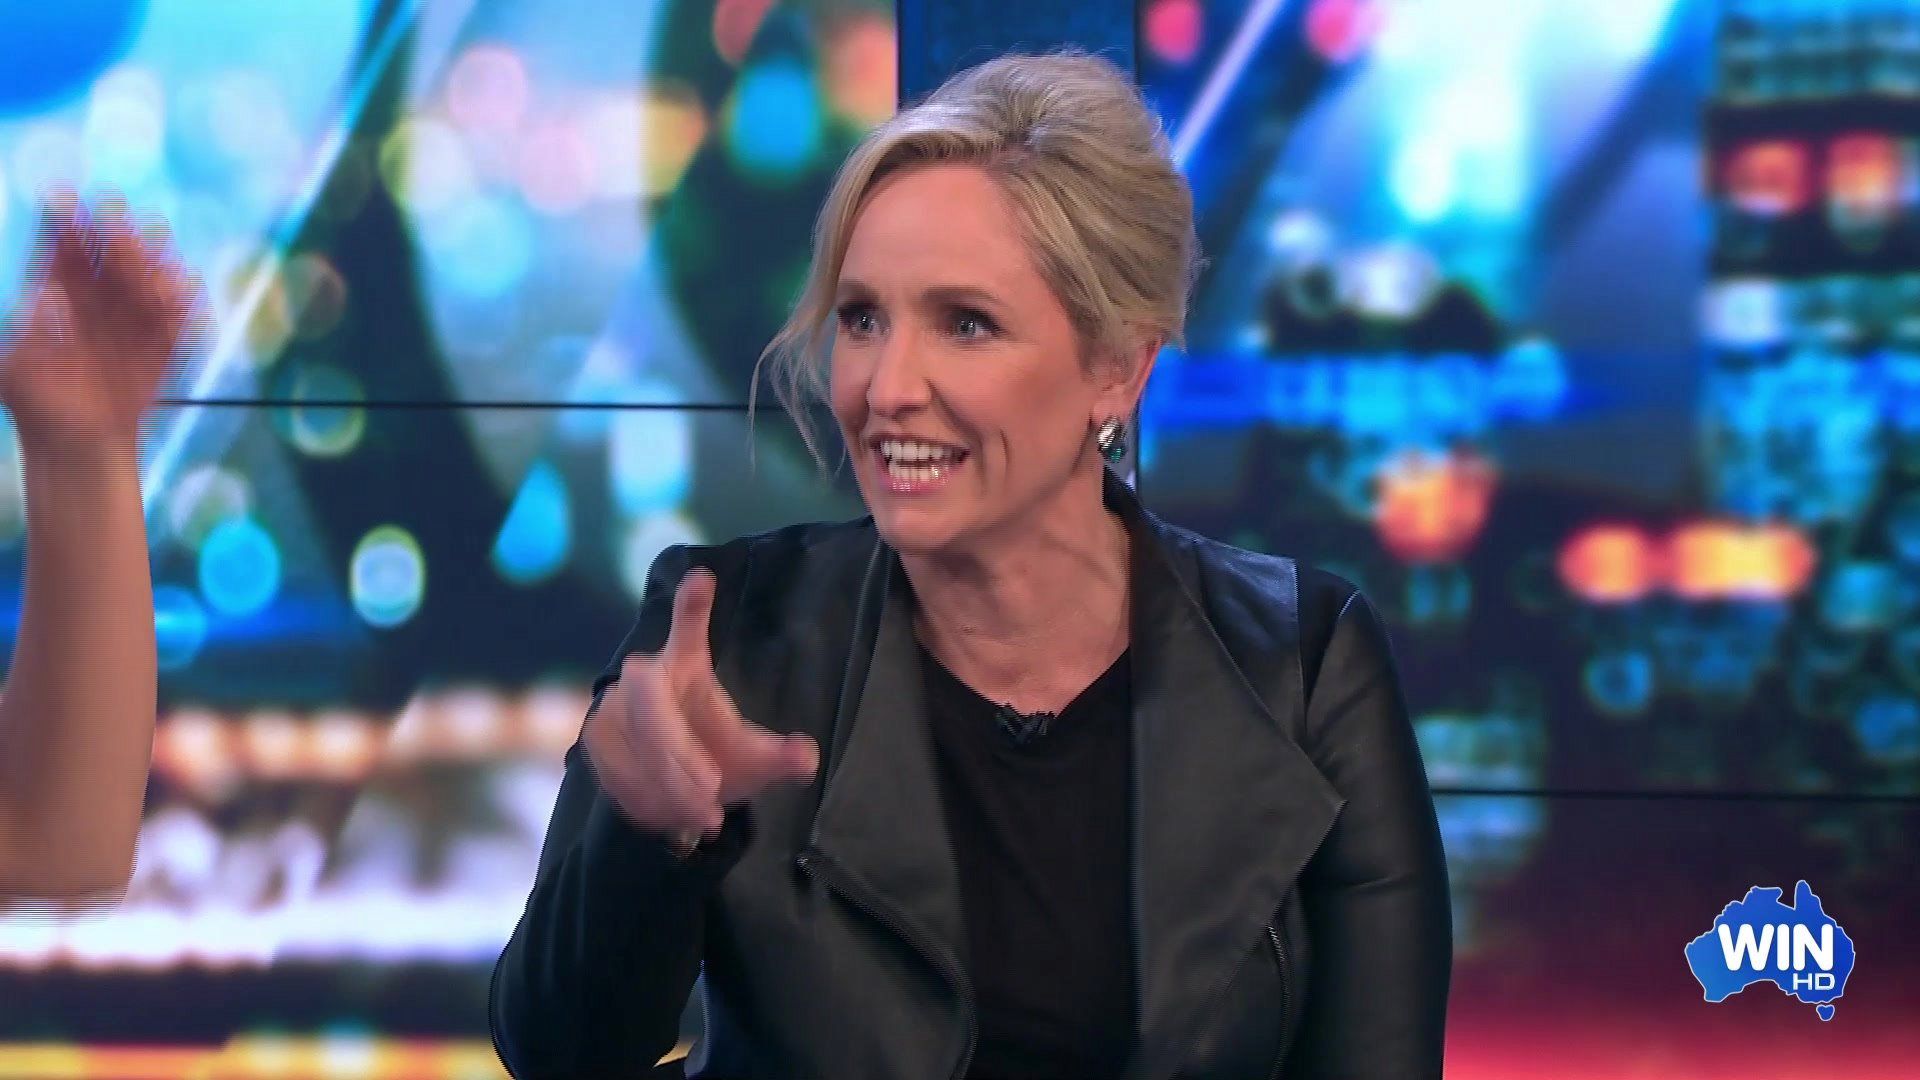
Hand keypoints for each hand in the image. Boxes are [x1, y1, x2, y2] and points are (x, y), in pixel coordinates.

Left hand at [0, 187, 210, 460]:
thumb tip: (50, 293)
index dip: (64, 220)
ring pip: (147, 276)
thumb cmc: (36, 406)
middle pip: (110, 254)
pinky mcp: (161, 343)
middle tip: (118, 225)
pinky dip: (182, 302)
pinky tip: (179, 291)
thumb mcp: (14, 371)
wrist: (77, 445)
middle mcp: (96, 297)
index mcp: (56, 293)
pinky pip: (177, 315)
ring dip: (152, 262)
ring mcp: (132, 318)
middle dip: (116, 234)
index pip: (62, 248)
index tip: (66, 198)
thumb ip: (31, 333)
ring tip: (153, 256)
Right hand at [585, 569, 819, 840]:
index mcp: (687, 665)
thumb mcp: (756, 760)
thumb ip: (782, 757)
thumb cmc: (719, 757)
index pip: (688, 628)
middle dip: (675, 750)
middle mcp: (645, 677)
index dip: (692, 607)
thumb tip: (806, 756)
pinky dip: (646, 799)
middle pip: (647, 700)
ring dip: (665, 786)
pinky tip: (674, 818)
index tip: (703, 580)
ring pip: (627, 744)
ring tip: (704, 817)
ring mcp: (613, 709)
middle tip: (711, 791)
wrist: (677, 789)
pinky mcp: (595, 743)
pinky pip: (614, 771)